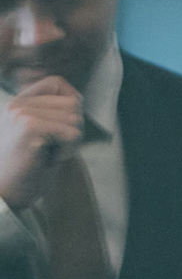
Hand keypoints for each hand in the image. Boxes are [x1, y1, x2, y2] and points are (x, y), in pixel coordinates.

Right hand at [0, 76, 80, 208]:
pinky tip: (45, 160)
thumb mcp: (38, 136)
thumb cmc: (24, 172)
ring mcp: (22, 114)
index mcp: (17, 104)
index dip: (71, 102)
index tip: (61, 128)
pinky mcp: (29, 128)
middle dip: (72, 130)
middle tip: (50, 150)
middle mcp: (16, 105)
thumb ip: (51, 115)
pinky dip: (66, 152)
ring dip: (69, 143)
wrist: (3, 195)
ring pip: (75, 119)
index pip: (56, 82)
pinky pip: (72, 134)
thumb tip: (77, 99)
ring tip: (45, 155)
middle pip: (73, 102)